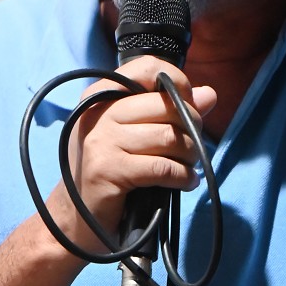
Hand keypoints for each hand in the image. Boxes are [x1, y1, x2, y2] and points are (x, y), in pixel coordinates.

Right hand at [49, 54, 216, 248]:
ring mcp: (101, 141)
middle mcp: (98, 112)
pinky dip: (183, 176)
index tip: (190, 106)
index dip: (178, 82)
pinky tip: (185, 182)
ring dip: (190, 155)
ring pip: (169, 136)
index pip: (147, 67)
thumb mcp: (136, 136)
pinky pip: (162, 167)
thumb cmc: (110, 172)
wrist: (75, 218)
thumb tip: (210, 94)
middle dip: (192, 127)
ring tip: (188, 167)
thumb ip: (171, 111)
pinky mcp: (108, 171)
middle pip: (166, 105)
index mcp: (101, 95)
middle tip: (193, 148)